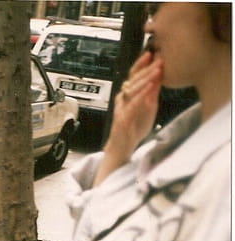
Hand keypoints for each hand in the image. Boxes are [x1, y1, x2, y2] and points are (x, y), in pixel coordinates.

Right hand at [95, 52, 162, 186]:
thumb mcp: (146, 110)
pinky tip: (150, 87)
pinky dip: (142, 95)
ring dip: (146, 78)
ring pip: (132, 89)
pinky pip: (133, 104)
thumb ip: (151, 96)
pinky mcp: (123, 118)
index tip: (152, 53)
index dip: (141, 64)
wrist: (121, 148)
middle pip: (132, 79)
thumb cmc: (132, 130)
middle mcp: (122, 100)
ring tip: (157, 69)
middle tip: (157, 57)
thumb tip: (158, 80)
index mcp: (128, 97)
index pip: (134, 77)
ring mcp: (122, 108)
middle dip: (146, 67)